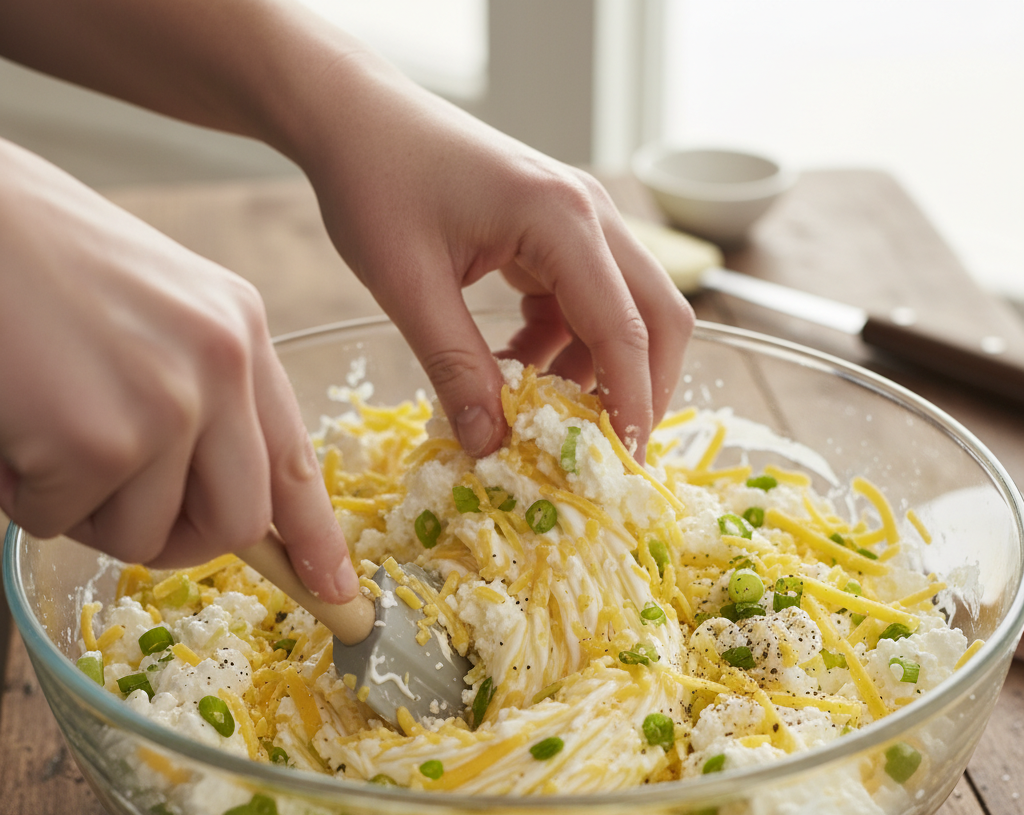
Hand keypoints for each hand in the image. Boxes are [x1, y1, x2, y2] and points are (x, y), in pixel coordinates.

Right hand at [0, 139, 357, 601]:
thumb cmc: (34, 255)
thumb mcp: (154, 309)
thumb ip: (200, 392)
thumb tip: (216, 494)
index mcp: (240, 331)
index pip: (295, 460)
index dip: (316, 537)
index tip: (336, 590)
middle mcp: (221, 367)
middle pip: (237, 523)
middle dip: (177, 541)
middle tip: (117, 512)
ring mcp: (166, 404)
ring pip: (144, 536)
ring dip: (84, 510)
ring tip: (41, 431)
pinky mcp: (96, 440)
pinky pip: (63, 523)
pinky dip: (25, 496)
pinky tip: (7, 424)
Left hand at [293, 51, 694, 461]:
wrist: (356, 116)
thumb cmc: (375, 182)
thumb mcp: (408, 286)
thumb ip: (455, 368)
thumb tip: (491, 446)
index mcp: (562, 219)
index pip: (625, 329)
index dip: (630, 404)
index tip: (620, 466)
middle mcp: (590, 214)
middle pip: (658, 316)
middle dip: (641, 389)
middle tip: (605, 451)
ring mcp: (579, 220)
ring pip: (624, 312)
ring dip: (593, 371)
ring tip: (538, 415)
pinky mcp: (558, 232)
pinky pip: (583, 302)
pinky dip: (561, 347)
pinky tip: (512, 369)